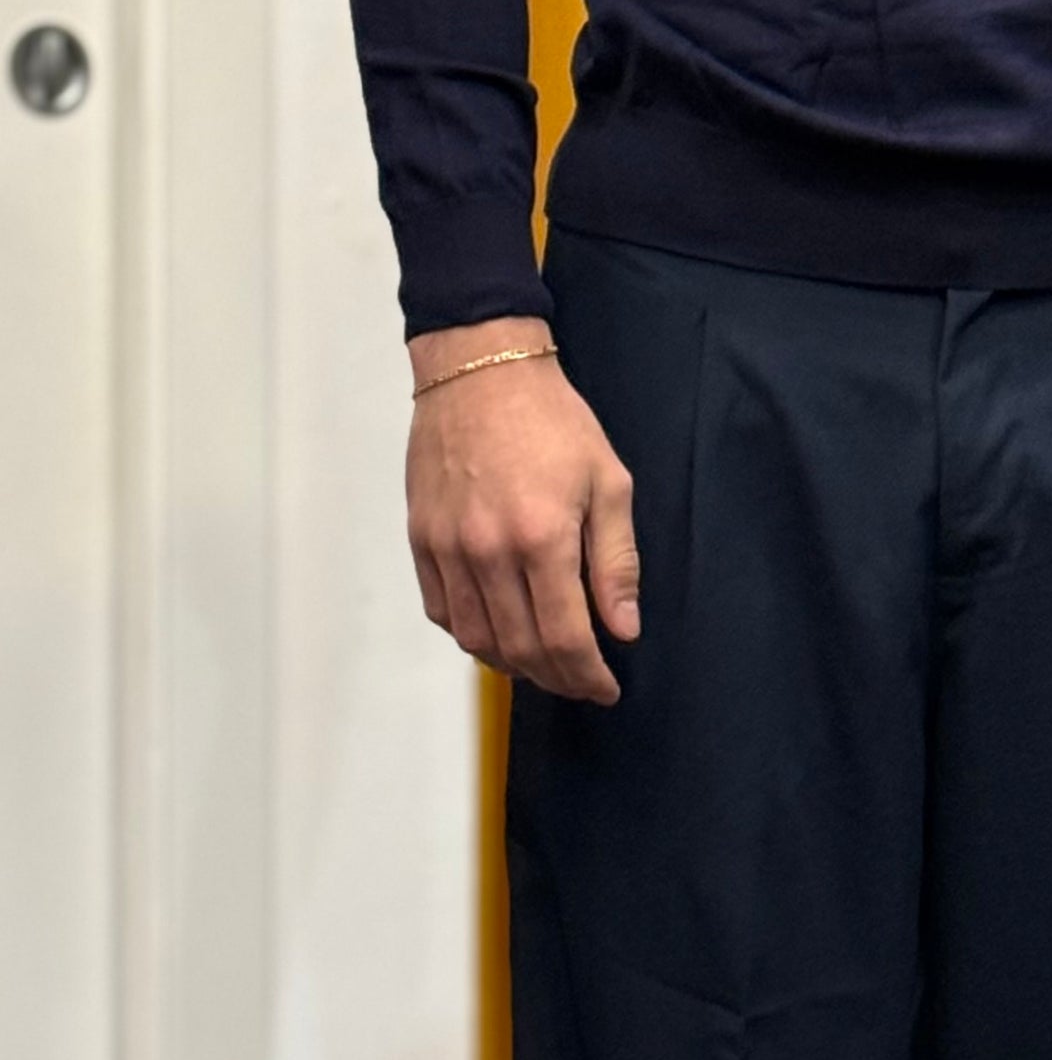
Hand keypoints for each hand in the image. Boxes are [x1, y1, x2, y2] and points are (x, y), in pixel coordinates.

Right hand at [406, 317, 638, 703]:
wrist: (480, 371)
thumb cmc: (552, 422)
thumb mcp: (608, 483)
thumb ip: (616, 562)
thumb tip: (623, 628)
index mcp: (541, 538)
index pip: (565, 637)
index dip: (588, 676)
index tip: (606, 688)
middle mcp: (488, 551)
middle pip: (521, 649)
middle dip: (557, 678)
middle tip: (581, 682)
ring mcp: (447, 548)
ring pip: (477, 639)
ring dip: (514, 664)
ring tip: (545, 663)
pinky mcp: (422, 539)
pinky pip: (443, 611)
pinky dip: (472, 635)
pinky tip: (500, 632)